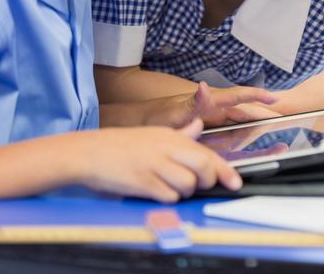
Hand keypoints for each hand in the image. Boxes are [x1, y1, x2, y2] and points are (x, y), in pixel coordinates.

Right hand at [76, 119, 240, 202]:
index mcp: (170, 136)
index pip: (207, 153)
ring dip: (184, 191)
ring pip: (188, 184)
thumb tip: (198, 125)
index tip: (236, 182)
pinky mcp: (143, 181)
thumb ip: (180, 132)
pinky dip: (168, 198)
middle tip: (199, 185)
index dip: (225, 170)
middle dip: (207, 182)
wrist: (88, 152)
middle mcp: (166, 148)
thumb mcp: (153, 133)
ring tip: (170, 187)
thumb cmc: (120, 145)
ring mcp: (154, 164)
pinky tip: (156, 191)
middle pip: (204, 167)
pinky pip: (169, 196)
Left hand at [146, 82, 279, 128]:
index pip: (239, 97)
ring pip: (239, 122)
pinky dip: (242, 136)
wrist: (141, 124)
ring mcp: (212, 119)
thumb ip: (193, 102)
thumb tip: (205, 88)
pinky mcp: (208, 129)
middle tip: (285, 120)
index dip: (257, 97)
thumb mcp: (175, 111)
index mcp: (210, 103)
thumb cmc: (158, 116)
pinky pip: (230, 132)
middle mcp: (214, 109)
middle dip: (263, 113)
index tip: (275, 99)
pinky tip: (251, 143)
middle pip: (244, 110)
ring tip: (274, 136)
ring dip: (255, 126)